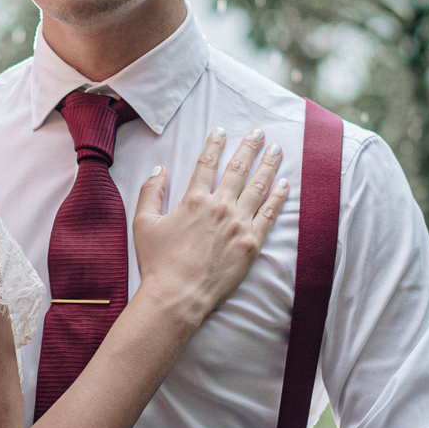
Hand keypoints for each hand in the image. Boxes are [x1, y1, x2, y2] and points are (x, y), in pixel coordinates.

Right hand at [132, 127, 286, 324]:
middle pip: (238, 169)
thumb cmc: (158, 263)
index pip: (207, 163)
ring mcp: (239, 224)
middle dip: (249, 147)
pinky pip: (270, 214)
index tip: (222, 131)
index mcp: (194, 200)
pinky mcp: (252, 243)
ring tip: (277, 150)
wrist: (178, 297)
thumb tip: (159, 169)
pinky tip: (284, 183)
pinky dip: (278, 197)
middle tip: (259, 133)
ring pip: (258, 187)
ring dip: (268, 165)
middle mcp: (220, 207)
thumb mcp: (143, 224)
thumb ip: (151, 192)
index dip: (215, 144)